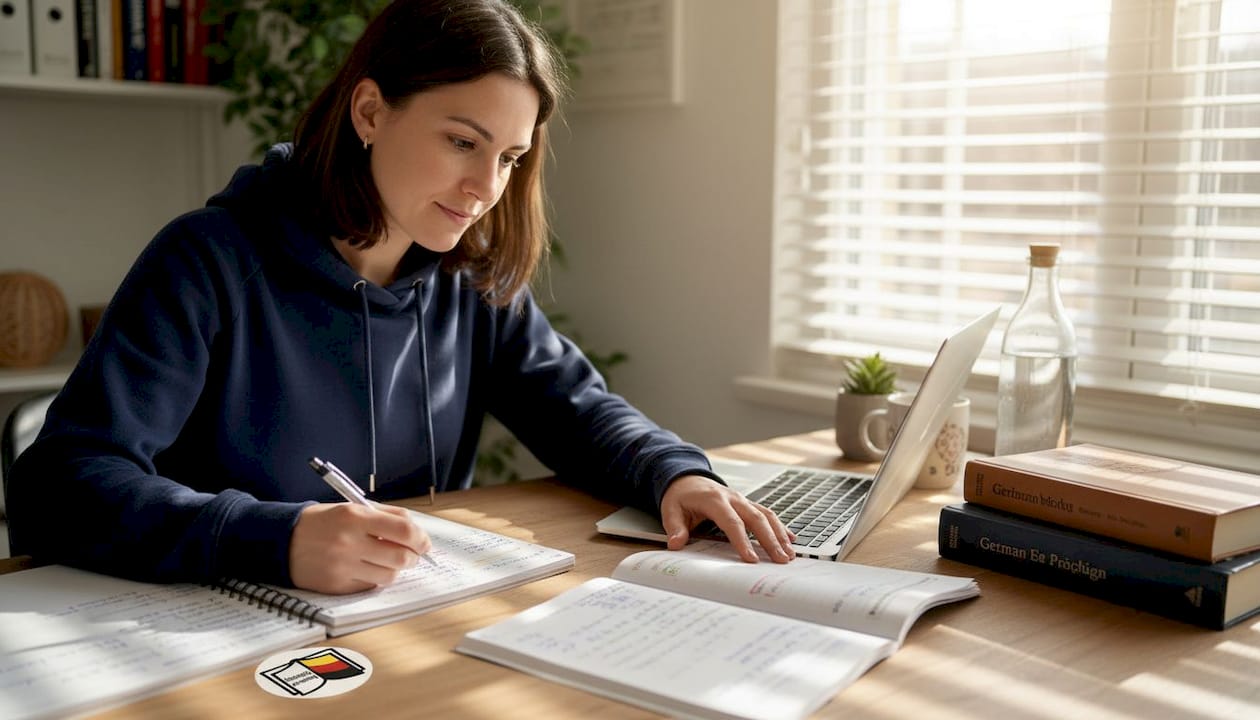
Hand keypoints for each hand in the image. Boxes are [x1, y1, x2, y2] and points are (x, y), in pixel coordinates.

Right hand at [289, 502, 432, 593]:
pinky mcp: (336, 586)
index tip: (424, 542)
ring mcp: (342, 567)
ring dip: (395, 569)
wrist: (282, 541)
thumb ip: (386, 515)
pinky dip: (376, 578)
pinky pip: (370, 586)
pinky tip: (368, 568)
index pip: (404, 530)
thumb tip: (416, 530)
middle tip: (412, 554)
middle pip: (401, 557)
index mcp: (355, 517)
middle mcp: (349, 542)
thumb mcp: (352, 508)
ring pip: (389, 575)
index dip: (420, 538)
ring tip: (387, 560)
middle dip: (413, 557)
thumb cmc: (323, 522)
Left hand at [660, 475, 794, 562]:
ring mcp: (742, 500)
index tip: (751, 559)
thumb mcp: (671, 510)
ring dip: (779, 534)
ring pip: (766, 515)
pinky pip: (767, 513)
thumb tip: (676, 544)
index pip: (731, 522)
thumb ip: (675, 527)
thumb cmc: (680, 496)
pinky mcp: (747, 504)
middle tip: (781, 559)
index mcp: (714, 499)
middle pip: (756, 518)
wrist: (687, 479)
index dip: (742, 541)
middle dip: (770, 540)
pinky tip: (791, 539)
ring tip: (789, 554)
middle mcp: (733, 498)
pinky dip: (780, 526)